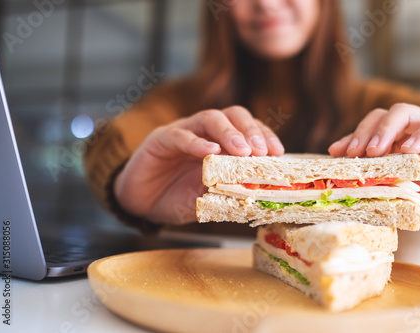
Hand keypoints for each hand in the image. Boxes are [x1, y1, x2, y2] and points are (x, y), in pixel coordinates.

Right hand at [114, 106, 284, 224]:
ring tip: (241, 150)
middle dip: (250, 131)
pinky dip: (196, 143)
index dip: (264, 136)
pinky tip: (209, 152)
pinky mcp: (160, 139)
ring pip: (209, 118)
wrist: (142, 203)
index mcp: (220, 143)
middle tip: (261, 151)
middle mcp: (204, 133)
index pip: (247, 129)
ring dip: (228, 133)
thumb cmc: (178, 197)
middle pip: (232, 115)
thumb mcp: (208, 198)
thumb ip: (226, 193)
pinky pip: (179, 135)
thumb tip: (257, 195)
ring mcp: (183, 132)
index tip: (277, 152)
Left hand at [329, 103, 419, 228]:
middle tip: (353, 153)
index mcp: (401, 152)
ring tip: (374, 150)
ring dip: (385, 129)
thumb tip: (363, 206)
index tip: (334, 153)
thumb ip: (397, 201)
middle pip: (381, 118)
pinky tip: (410, 149)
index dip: (350, 141)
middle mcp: (414, 136)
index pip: (370, 137)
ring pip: (405, 113)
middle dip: (363, 132)